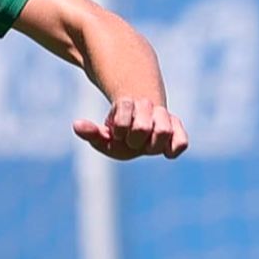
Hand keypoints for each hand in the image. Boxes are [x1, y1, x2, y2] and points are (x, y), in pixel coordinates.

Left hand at [73, 97, 188, 160]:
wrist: (139, 132)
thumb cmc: (119, 137)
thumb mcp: (103, 137)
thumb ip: (91, 133)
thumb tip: (76, 125)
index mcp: (128, 105)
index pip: (124, 110)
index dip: (119, 127)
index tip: (117, 134)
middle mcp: (147, 107)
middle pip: (142, 127)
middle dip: (134, 140)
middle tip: (132, 142)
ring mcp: (163, 117)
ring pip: (163, 131)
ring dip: (152, 144)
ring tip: (147, 145)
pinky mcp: (176, 129)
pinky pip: (181, 142)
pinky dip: (174, 148)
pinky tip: (166, 154)